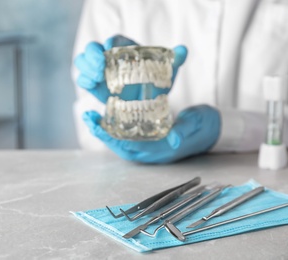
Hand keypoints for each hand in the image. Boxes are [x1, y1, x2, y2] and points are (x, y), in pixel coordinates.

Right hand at [74, 35, 187, 102]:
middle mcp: (109, 58)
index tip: (111, 48)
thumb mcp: (167, 72)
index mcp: (125, 48)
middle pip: (92, 48)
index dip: (111, 43)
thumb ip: (174, 60)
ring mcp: (99, 72)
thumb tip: (183, 50)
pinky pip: (83, 79)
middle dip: (92, 54)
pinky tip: (91, 84)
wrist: (148, 102)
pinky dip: (85, 80)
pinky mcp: (94, 86)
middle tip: (100, 65)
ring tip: (95, 77)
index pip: (115, 40)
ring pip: (83, 62)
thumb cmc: (155, 82)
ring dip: (86, 67)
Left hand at [82, 105, 220, 163]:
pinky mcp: (148, 141)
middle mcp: (151, 152)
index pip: (130, 146)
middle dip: (102, 133)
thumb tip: (173, 139)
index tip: (97, 125)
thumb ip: (183, 131)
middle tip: (88, 117)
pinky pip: (127, 138)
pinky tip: (107, 117)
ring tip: (92, 117)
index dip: (112, 137)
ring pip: (121, 142)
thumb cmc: (203, 126)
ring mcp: (149, 148)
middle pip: (120, 145)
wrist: (211, 130)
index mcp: (160, 151)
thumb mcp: (195, 126)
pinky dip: (116, 129)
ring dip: (106, 131)